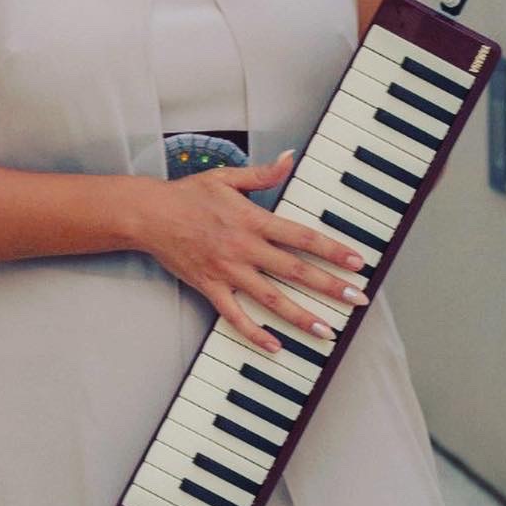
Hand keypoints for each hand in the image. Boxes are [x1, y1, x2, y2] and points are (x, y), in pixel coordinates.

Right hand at [131, 149, 370, 352]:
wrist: (149, 215)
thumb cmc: (187, 195)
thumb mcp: (227, 177)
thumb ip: (263, 174)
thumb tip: (290, 158)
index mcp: (253, 220)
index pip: (302, 237)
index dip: (332, 249)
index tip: (356, 262)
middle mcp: (245, 248)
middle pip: (295, 271)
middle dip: (330, 286)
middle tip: (356, 300)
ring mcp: (228, 271)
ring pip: (271, 299)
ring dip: (301, 316)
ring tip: (326, 331)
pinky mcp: (210, 288)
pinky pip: (235, 316)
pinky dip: (255, 333)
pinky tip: (275, 346)